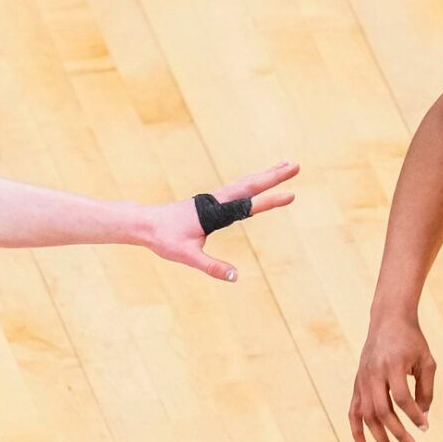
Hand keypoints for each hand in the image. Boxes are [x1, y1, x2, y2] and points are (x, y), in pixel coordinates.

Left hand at [146, 161, 298, 278]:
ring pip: (247, 182)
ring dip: (268, 173)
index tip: (291, 195)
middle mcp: (217, 200)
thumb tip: (235, 276)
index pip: (248, 206)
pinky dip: (255, 179)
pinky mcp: (214, 199)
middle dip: (275, 175)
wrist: (146, 223)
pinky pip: (240, 186)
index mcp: (214, 213)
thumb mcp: (187, 256)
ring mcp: (216, 198)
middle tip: (297, 165)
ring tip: (287, 165)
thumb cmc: (165, 240)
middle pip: (251, 184)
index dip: (270, 201)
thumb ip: (212, 267)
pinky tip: (261, 179)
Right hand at [349, 311, 434, 441]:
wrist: (388, 320)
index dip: (414, 415)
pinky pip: (354, 410)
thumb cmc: (412, 341)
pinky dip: (356, 430)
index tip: (426, 427)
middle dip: (397, 434)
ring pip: (367, 415)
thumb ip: (425, 389)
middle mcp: (374, 374)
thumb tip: (423, 416)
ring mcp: (363, 379)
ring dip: (379, 438)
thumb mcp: (426, 361)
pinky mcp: (357, 382)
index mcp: (393, 366)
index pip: (402, 399)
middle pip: (383, 412)